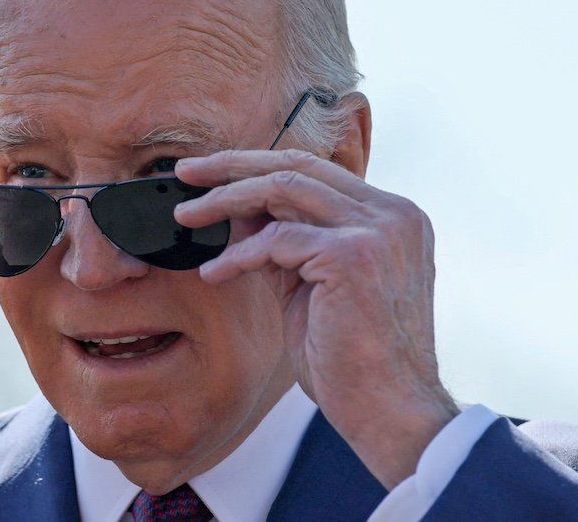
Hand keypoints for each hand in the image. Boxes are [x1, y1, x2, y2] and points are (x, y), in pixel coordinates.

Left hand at [174, 150, 457, 488]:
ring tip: (187, 217)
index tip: (209, 173)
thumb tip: (236, 213)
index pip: (315, 171)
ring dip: (226, 201)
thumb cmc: (351, 361)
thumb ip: (285, 245)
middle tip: (185, 173)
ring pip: (284, 190)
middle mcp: (393, 214)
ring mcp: (377, 231)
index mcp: (392, 217)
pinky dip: (239, 254)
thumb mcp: (313, 287)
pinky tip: (215, 273)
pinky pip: (278, 239)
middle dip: (233, 166)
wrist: (388, 412)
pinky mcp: (353, 256)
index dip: (257, 166)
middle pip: (298, 166)